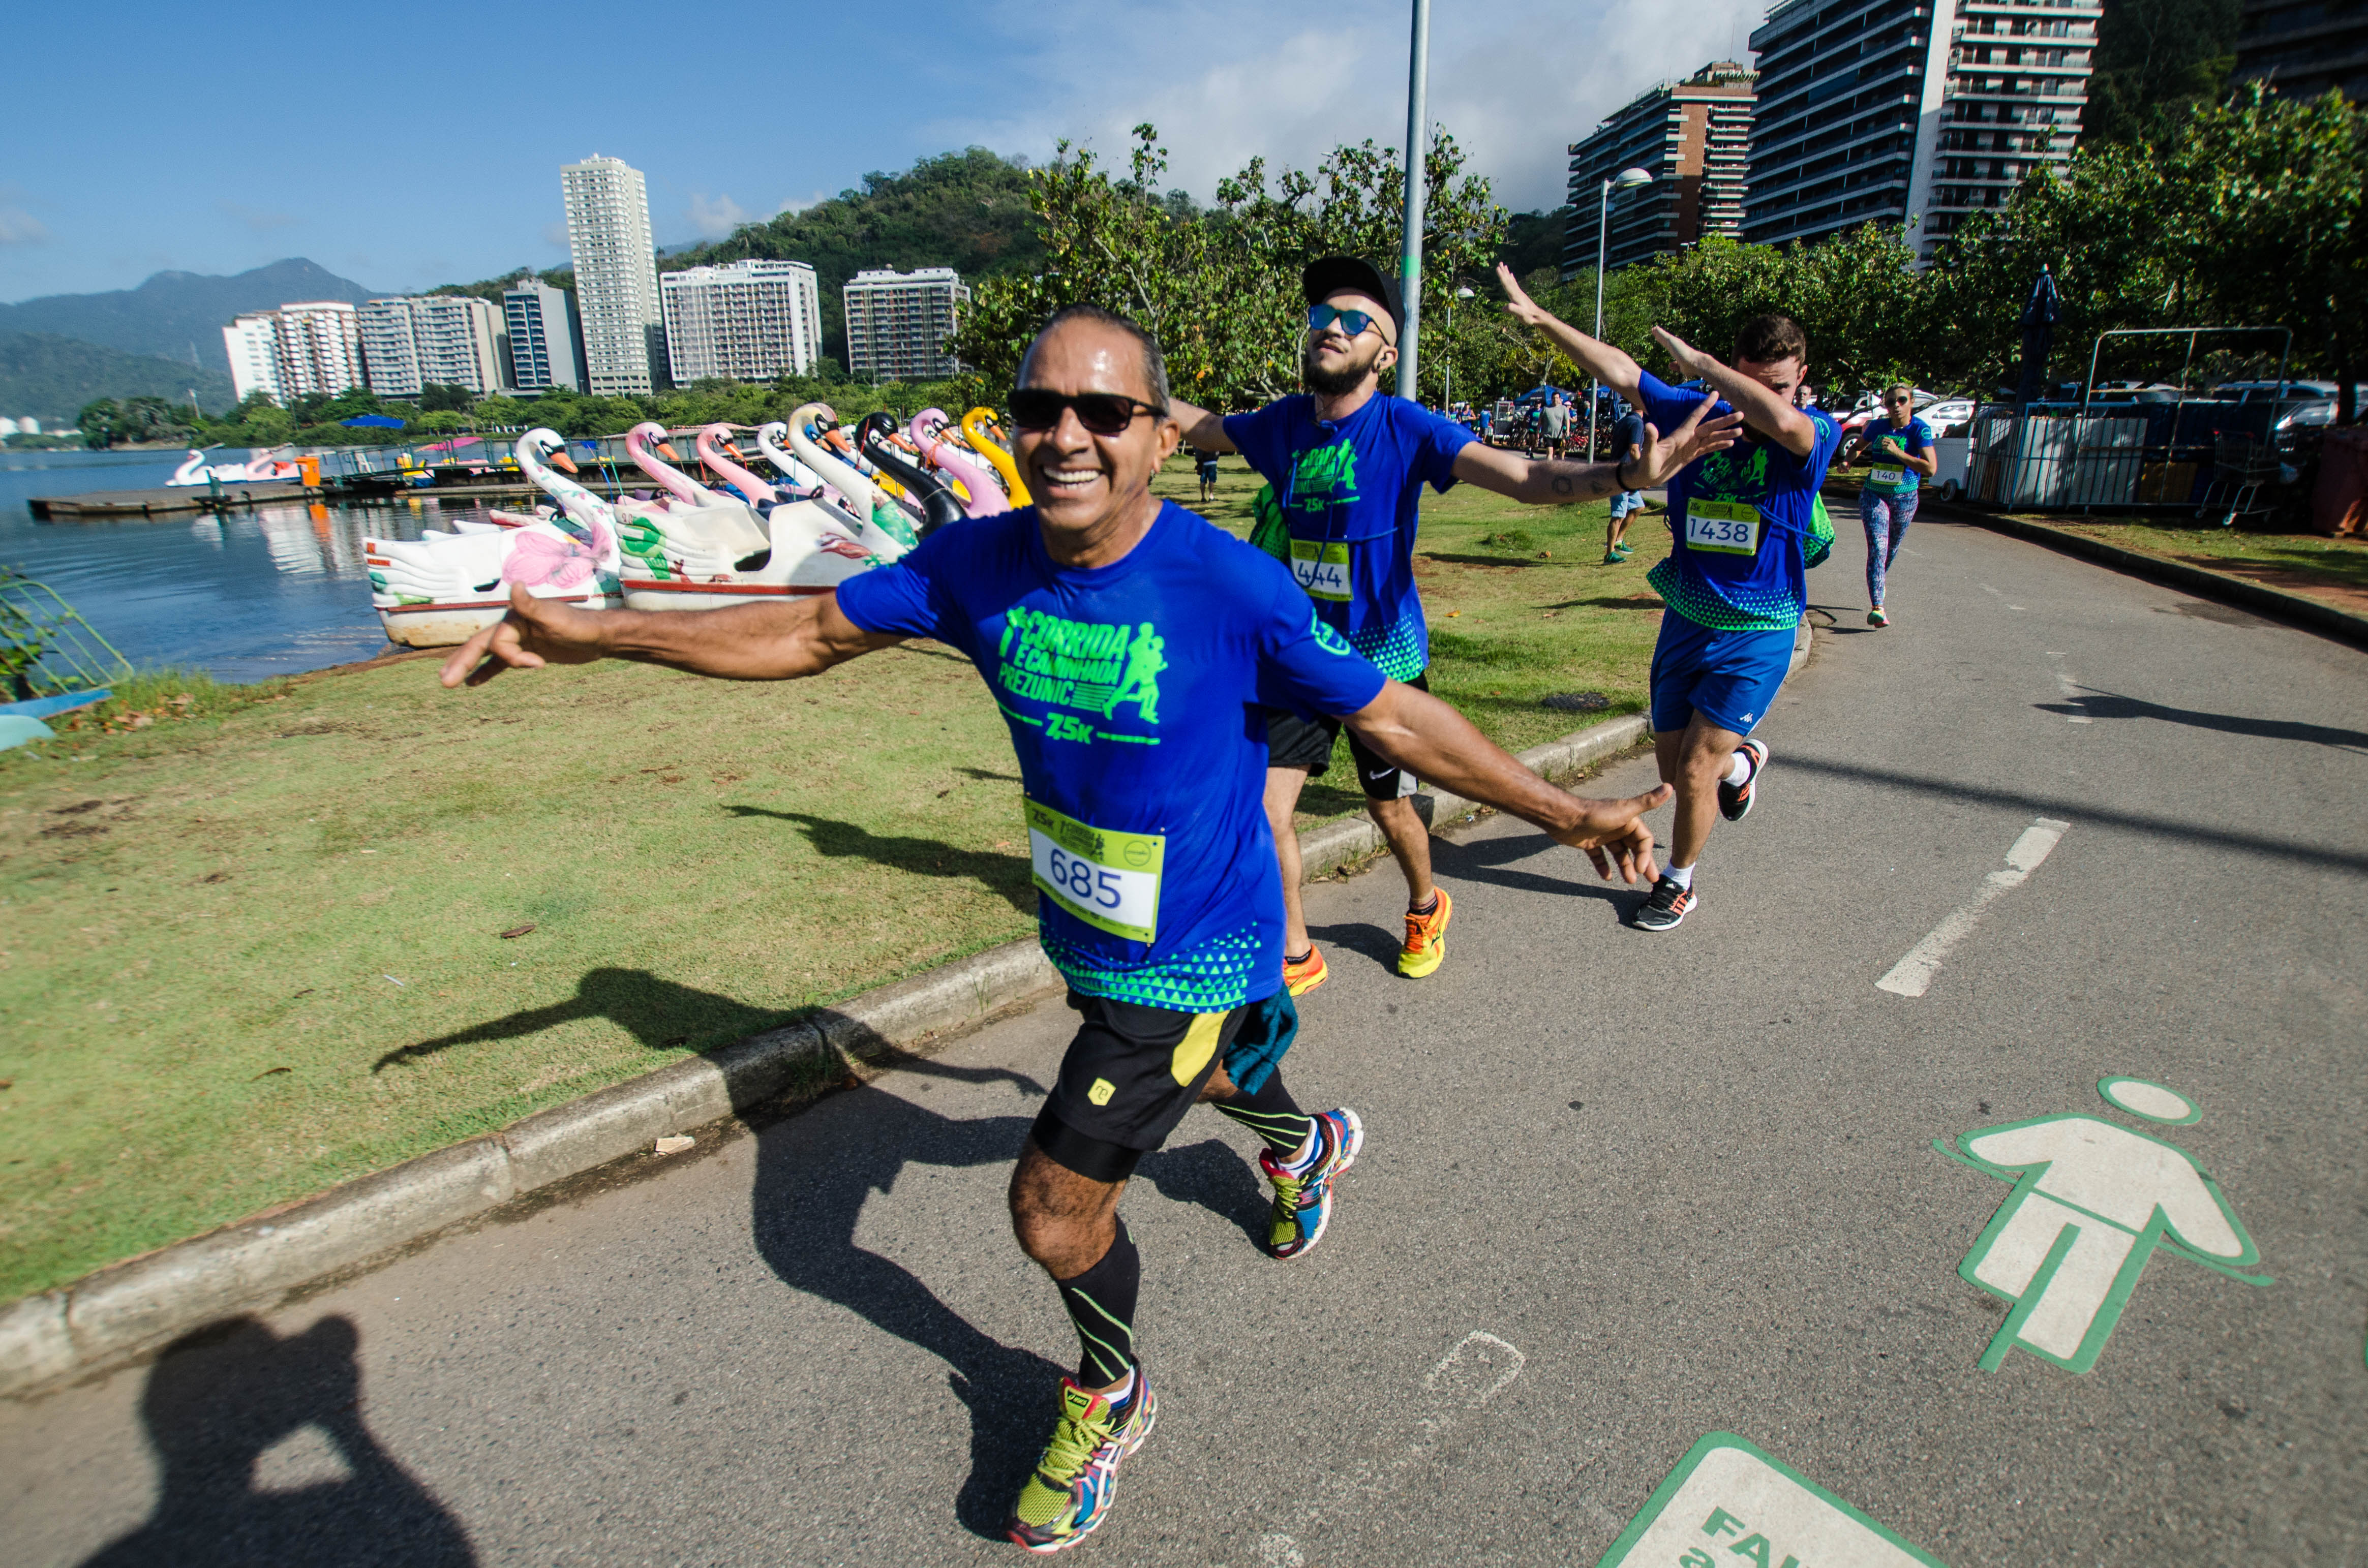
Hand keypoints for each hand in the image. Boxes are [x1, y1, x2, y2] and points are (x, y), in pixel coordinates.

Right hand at [439, 585, 609, 688]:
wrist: (598, 636)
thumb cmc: (579, 624)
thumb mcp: (555, 617)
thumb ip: (531, 605)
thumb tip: (516, 585)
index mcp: (514, 618)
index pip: (499, 642)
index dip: (514, 657)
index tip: (540, 664)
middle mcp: (512, 627)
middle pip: (479, 645)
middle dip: (461, 662)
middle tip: (444, 681)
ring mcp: (518, 640)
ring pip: (485, 654)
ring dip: (467, 667)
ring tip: (449, 682)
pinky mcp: (526, 652)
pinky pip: (500, 663)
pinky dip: (486, 671)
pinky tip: (473, 683)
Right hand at [1495, 261, 1547, 326]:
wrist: (1538, 317)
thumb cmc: (1529, 317)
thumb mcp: (1520, 315)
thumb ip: (1513, 310)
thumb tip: (1504, 308)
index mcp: (1516, 296)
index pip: (1507, 284)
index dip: (1502, 276)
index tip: (1498, 268)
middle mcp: (1517, 292)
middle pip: (1509, 280)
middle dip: (1504, 272)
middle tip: (1500, 263)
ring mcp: (1519, 293)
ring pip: (1511, 281)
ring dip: (1507, 273)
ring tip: (1504, 266)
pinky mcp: (1520, 295)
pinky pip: (1514, 285)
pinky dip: (1512, 279)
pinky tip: (1511, 275)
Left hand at [1547, 782, 1672, 883]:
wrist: (1564, 817)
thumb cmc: (1595, 814)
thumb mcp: (1625, 810)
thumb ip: (1647, 802)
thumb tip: (1671, 786)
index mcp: (1629, 820)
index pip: (1644, 840)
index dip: (1646, 855)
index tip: (1642, 869)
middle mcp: (1617, 827)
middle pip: (1634, 848)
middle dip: (1643, 864)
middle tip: (1651, 881)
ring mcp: (1603, 835)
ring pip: (1619, 854)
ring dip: (1625, 867)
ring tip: (1628, 880)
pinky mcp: (1589, 842)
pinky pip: (1599, 857)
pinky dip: (1604, 866)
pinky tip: (1607, 877)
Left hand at [1630, 395, 1743, 487]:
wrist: (1645, 476)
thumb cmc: (1645, 463)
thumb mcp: (1648, 452)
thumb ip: (1650, 439)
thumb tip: (1649, 425)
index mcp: (1679, 434)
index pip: (1695, 417)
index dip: (1705, 405)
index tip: (1715, 393)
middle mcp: (1687, 438)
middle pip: (1709, 427)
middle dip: (1724, 421)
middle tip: (1741, 414)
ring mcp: (1690, 447)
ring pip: (1711, 438)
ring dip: (1725, 434)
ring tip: (1741, 431)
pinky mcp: (1690, 456)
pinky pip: (1707, 449)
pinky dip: (1719, 446)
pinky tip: (1730, 443)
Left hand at [1649, 325, 1712, 379]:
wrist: (1695, 363)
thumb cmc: (1691, 368)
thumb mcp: (1682, 368)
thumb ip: (1676, 366)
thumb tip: (1669, 365)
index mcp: (1679, 352)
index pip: (1670, 347)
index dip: (1665, 343)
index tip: (1662, 340)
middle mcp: (1677, 346)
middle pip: (1666, 340)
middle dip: (1661, 336)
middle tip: (1656, 331)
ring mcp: (1675, 343)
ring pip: (1664, 337)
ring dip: (1659, 333)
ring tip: (1653, 328)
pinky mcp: (1672, 341)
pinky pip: (1663, 335)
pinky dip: (1659, 332)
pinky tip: (1655, 328)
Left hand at [1876, 437, 1902, 457]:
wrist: (1896, 451)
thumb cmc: (1894, 447)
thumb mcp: (1892, 443)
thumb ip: (1889, 441)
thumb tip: (1882, 441)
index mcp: (1891, 440)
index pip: (1885, 438)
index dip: (1883, 439)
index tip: (1882, 440)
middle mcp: (1890, 442)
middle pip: (1883, 440)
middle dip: (1881, 442)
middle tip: (1881, 444)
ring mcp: (1888, 444)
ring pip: (1883, 444)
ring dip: (1882, 445)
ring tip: (1882, 446)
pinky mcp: (1887, 447)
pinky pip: (1883, 447)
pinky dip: (1883, 448)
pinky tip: (1884, 448)